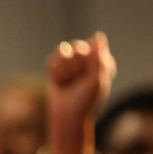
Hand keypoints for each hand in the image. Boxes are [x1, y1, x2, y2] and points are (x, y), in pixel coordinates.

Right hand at [46, 31, 115, 153]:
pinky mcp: (56, 69)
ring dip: (63, 70)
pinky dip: (54, 73)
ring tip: (67, 83)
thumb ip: (99, 58)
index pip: (91, 47)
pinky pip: (51, 60)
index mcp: (100, 62)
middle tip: (77, 81)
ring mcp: (71, 64)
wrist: (66, 117)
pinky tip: (59, 83)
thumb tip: (98, 36)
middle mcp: (86, 61)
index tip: (90, 76)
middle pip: (75, 46)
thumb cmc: (85, 101)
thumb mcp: (97, 80)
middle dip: (74, 65)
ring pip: (62, 52)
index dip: (87, 61)